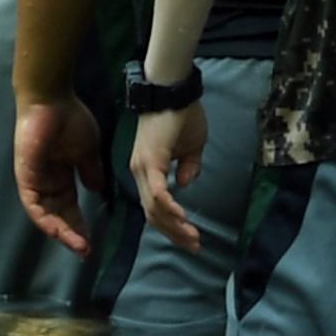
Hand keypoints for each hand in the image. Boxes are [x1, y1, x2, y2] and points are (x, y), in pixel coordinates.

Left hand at [12, 95, 106, 257]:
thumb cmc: (70, 119)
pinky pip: (33, 206)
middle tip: (86, 252)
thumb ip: (91, 171)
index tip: (93, 242)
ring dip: (62, 232)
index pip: (70, 207)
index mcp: (62, 175)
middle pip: (59, 216)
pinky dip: (45, 220)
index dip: (81, 224)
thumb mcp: (87, 150)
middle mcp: (47, 182)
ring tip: (78, 246)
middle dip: (72, 234)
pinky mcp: (26, 178)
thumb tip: (97, 191)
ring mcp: (35, 181)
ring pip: (46, 216)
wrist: (52, 100)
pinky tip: (59, 231)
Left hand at [132, 97, 211, 248]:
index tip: (190, 237)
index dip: (171, 225)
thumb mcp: (192, 146)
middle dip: (174, 233)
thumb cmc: (182, 114)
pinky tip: (183, 218)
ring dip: (174, 225)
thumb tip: (184, 184)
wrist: (173, 88)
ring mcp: (143, 167)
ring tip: (193, 237)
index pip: (155, 206)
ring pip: (153, 208)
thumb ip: (188, 166)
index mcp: (147, 170)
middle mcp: (140, 172)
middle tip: (194, 246)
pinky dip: (169, 208)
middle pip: (152, 214)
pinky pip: (158, 192)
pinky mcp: (150, 161)